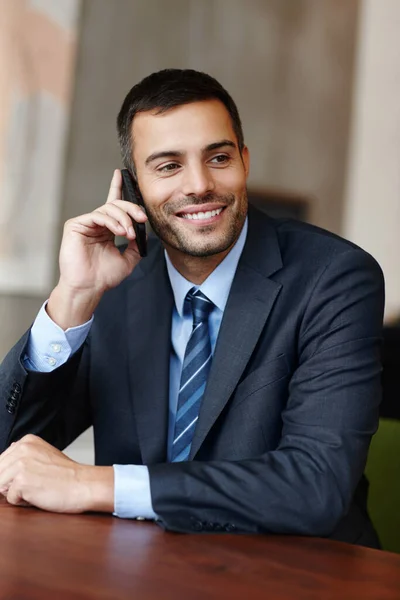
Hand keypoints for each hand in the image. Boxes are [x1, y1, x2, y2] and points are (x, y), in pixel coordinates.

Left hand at [0, 435, 113, 512]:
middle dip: (11, 484)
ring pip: (1, 486)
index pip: (1, 462)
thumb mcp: (44, 455)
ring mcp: (20, 464)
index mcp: (26, 441)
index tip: (33, 476)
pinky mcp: (21, 481)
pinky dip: (23, 502)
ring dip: (16, 493)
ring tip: (37, 488)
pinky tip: (40, 494)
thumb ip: (23, 455)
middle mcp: (21, 449)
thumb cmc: (66, 475)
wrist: (84, 484)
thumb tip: (4, 461)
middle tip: (36, 483)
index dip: (12, 475)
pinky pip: (10, 499)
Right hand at [59, 169, 146, 292]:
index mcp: (106, 229)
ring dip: (124, 219)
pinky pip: (97, 215)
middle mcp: (95, 224)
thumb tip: (145, 233)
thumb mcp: (128, 260)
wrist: (89, 288)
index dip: (117, 188)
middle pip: (115, 205)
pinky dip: (111, 221)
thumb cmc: (104, 277)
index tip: (122, 174)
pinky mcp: (75, 225)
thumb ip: (137, 246)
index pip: (113, 204)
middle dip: (132, 209)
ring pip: (108, 208)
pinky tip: (119, 232)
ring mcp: (85, 223)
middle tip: (142, 219)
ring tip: (129, 234)